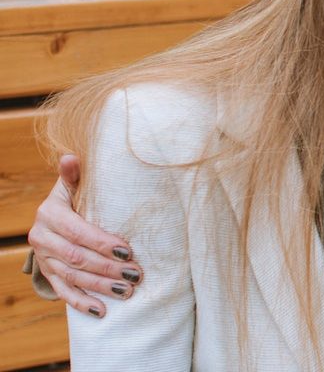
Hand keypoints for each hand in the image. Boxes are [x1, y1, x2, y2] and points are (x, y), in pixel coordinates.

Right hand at [27, 155, 142, 317]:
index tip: (128, 252)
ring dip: (100, 287)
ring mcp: (44, 259)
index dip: (102, 244)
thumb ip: (74, 176)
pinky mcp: (48, 274)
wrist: (52, 219)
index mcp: (49, 214)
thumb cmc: (74, 198)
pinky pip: (63, 291)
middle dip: (107, 268)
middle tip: (136, 275)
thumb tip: (71, 157)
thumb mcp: (73, 187)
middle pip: (77, 258)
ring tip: (127, 292)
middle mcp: (42, 238)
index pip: (78, 232)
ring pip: (72, 276)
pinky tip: (102, 312)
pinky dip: (82, 303)